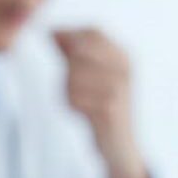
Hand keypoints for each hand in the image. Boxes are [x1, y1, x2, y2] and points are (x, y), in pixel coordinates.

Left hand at [53, 28, 150, 177]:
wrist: (121, 147)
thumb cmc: (103, 107)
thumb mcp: (93, 75)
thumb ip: (73, 52)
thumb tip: (51, 30)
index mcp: (125, 57)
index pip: (92, 31)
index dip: (71, 36)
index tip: (60, 48)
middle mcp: (125, 70)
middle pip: (79, 50)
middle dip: (68, 66)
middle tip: (72, 84)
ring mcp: (119, 89)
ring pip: (74, 74)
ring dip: (68, 89)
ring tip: (80, 101)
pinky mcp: (109, 110)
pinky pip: (74, 97)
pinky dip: (71, 105)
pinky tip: (83, 114)